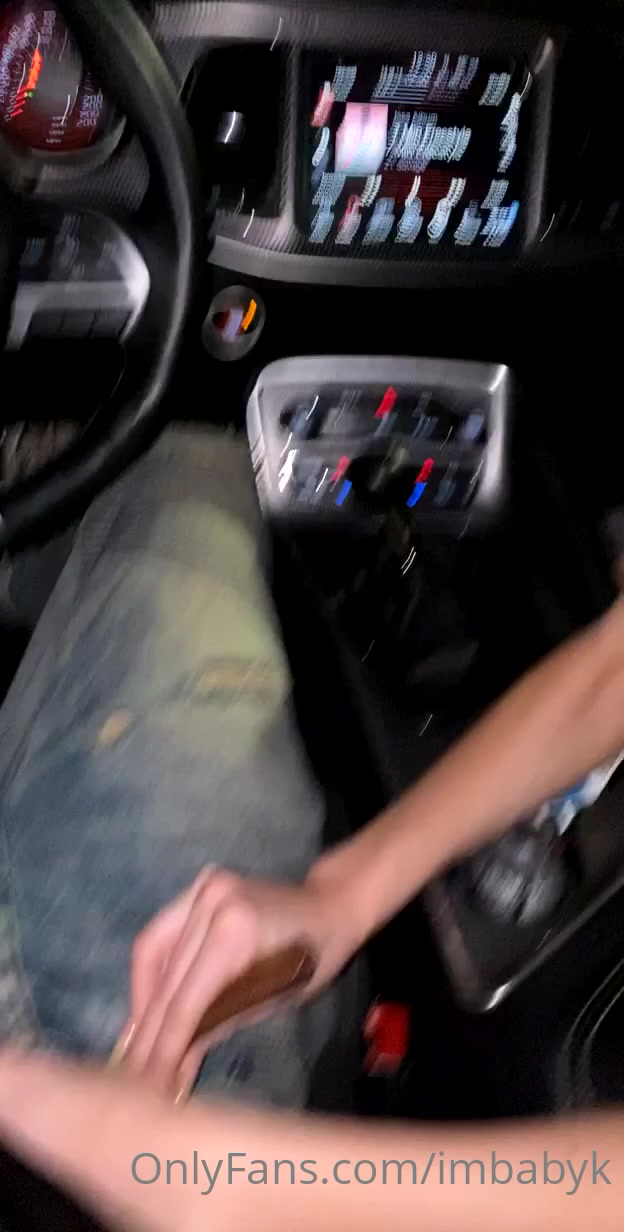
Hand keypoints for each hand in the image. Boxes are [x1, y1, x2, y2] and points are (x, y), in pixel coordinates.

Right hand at [119, 863, 363, 1097]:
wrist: (328, 907)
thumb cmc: (312, 961)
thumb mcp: (268, 1001)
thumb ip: (214, 1028)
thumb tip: (170, 1073)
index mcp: (236, 932)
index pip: (186, 1001)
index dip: (163, 1047)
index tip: (150, 1087)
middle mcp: (211, 902)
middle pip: (165, 979)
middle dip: (148, 1031)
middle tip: (136, 1075)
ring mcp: (202, 888)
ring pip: (152, 951)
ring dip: (143, 1001)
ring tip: (138, 1042)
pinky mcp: (197, 885)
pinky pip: (161, 934)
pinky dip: (154, 971)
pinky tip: (151, 1004)